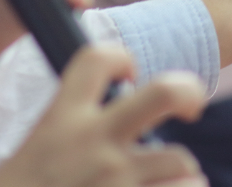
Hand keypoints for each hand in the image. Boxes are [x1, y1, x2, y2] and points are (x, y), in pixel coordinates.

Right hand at [0, 45, 207, 186]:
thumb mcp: (39, 152)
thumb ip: (77, 130)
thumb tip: (124, 117)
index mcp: (63, 119)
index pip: (97, 59)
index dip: (121, 57)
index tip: (129, 74)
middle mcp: (94, 143)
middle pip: (163, 92)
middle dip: (187, 91)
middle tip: (192, 106)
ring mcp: (116, 181)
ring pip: (181, 160)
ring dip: (181, 174)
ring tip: (165, 182)